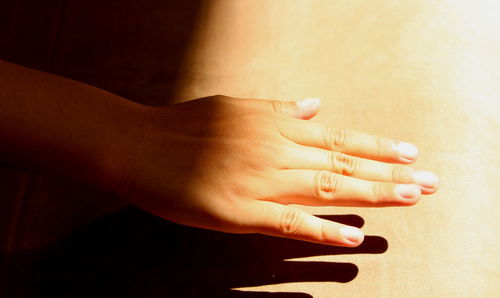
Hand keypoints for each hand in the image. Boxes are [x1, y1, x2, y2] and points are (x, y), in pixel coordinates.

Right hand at [116, 95, 437, 246]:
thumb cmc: (183, 125)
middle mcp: (275, 151)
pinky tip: (352, 235)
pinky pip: (290, 223)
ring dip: (372, 194)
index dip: (377, 146)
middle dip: (389, 172)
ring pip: (327, 188)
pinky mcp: (242, 213)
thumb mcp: (233, 105)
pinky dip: (323, 229)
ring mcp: (261, 183)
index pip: (338, 137)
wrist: (140, 145)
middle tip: (429, 180)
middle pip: (343, 163)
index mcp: (273, 125)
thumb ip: (276, 108)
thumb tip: (313, 105)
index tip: (409, 152)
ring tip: (409, 198)